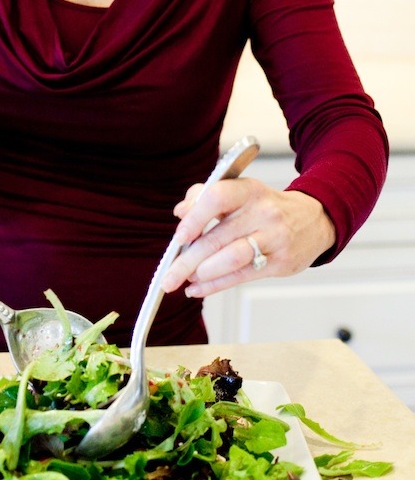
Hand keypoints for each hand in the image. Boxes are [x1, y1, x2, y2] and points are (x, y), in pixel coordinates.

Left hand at [162, 177, 335, 297]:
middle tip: (168, 276)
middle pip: (218, 237)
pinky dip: (216, 285)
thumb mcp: (240, 192)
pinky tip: (198, 289)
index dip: (195, 218)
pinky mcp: (280, 262)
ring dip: (204, 273)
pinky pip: (242, 276)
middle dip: (188, 260)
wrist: (312, 220)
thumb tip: (180, 212)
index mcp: (248, 190)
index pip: (217, 197)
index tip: (178, 237)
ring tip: (187, 279)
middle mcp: (262, 212)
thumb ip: (206, 196)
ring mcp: (274, 238)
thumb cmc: (265, 207)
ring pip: (232, 259)